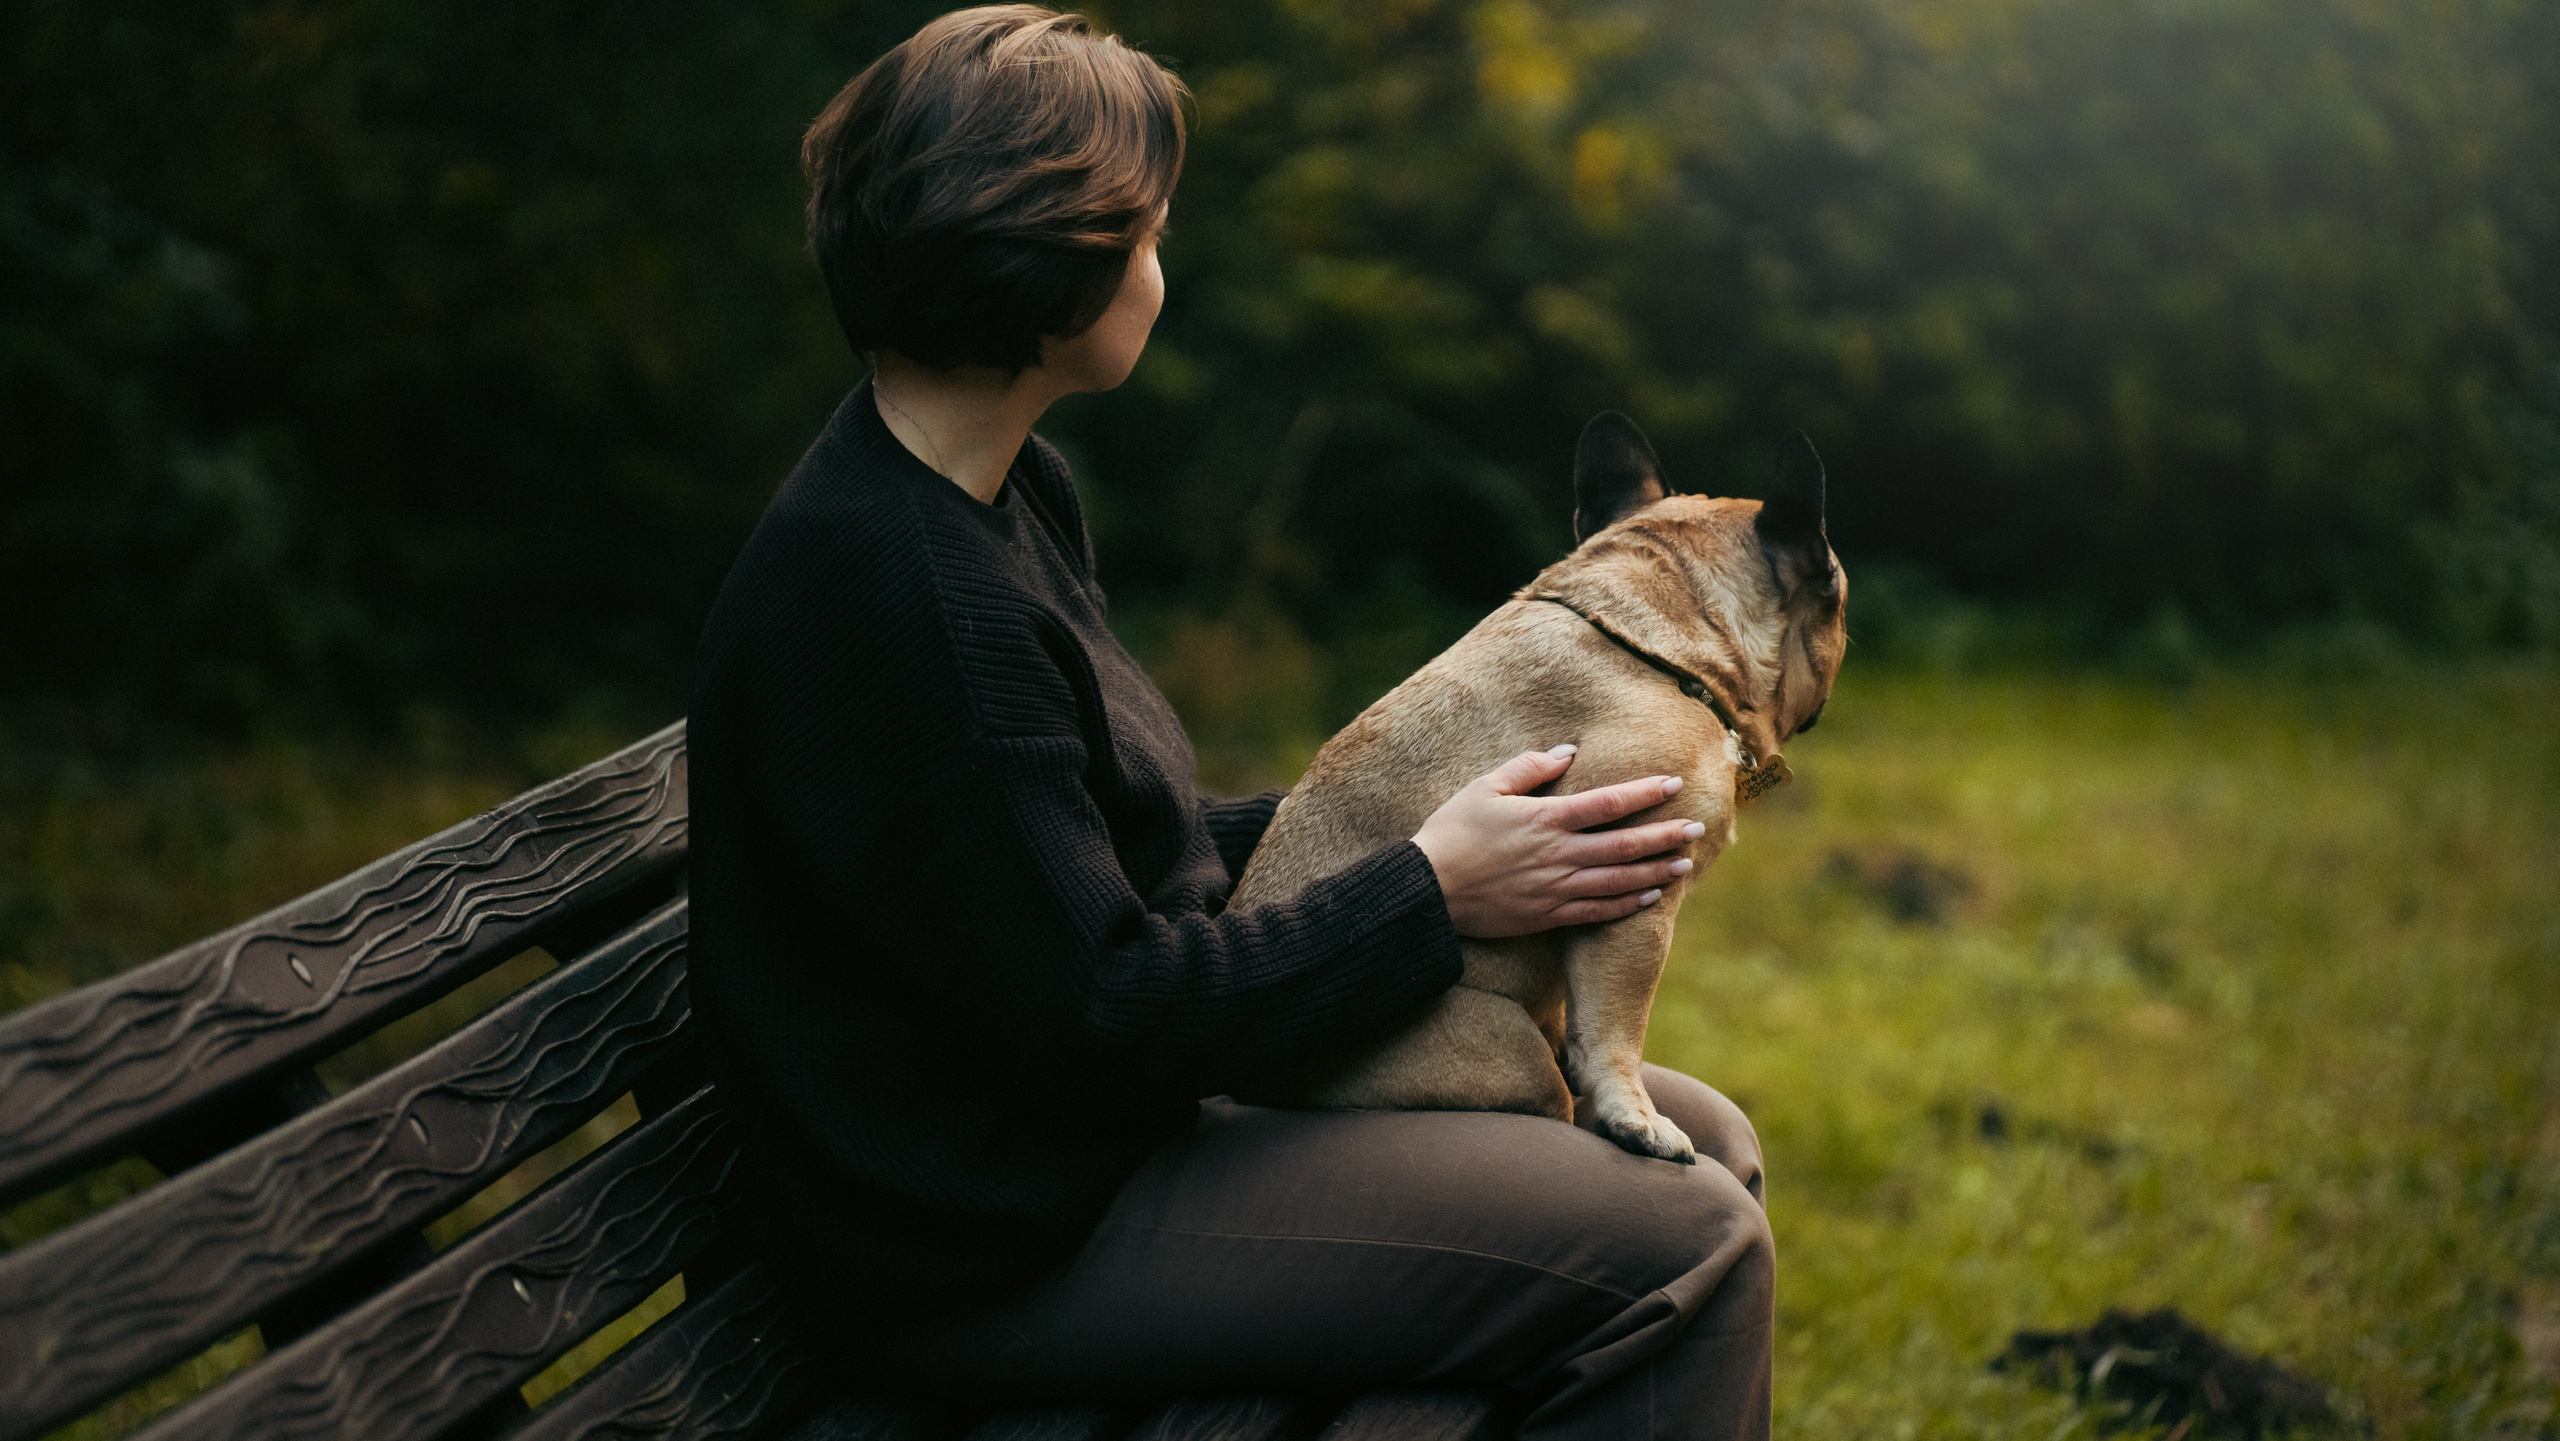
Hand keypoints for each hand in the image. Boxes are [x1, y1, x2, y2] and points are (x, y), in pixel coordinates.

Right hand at [1411, 745, 1705, 938]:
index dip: (1644, 793)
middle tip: (1697, 827)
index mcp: (1546, 819)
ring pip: (1619, 880)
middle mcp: (1559, 854)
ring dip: (1656, 871)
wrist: (1429, 889)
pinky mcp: (1548, 915)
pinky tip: (1649, 897)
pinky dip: (1627, 905)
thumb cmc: (1452, 832)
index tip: (1673, 784)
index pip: (1608, 803)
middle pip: (1625, 844)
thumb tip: (1568, 751)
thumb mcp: (1485, 788)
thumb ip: (1529, 768)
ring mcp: (1556, 888)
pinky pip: (1598, 912)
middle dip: (1665, 835)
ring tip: (1685, 863)